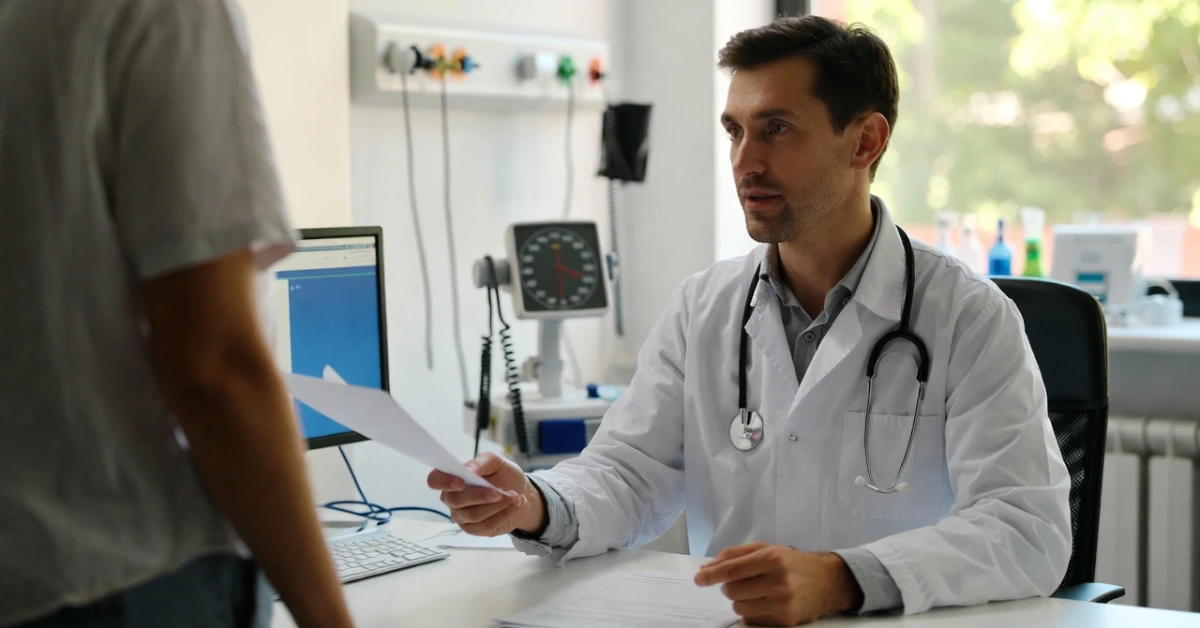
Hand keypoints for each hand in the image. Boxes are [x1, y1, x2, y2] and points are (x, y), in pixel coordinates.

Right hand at [425, 452, 546, 536]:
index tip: (461, 482)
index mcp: (452, 477)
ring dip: (498, 505)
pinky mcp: (474, 529)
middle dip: (480, 496)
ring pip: (474, 515)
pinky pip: (486, 525)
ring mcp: (461, 516)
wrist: (520, 492)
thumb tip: (468, 470)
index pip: (435, 480)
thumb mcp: (496, 461)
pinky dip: (504, 514)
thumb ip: (480, 462)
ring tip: (515, 496)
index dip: (444, 482)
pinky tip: (515, 505)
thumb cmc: (504, 475)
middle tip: (500, 492)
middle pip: (456, 501)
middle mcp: (452, 498)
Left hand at [694, 542, 862, 625]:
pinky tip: (765, 602)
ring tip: (756, 592)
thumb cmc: (790, 562)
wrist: (826, 581)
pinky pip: (751, 620)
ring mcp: (783, 603)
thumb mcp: (765, 549)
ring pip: (739, 607)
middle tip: (740, 582)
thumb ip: (734, 555)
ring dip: (740, 600)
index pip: (732, 569)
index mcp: (772, 558)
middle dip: (729, 587)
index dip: (711, 575)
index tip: (699, 579)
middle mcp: (779, 581)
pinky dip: (752, 611)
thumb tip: (706, 568)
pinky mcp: (785, 621)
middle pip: (732, 591)